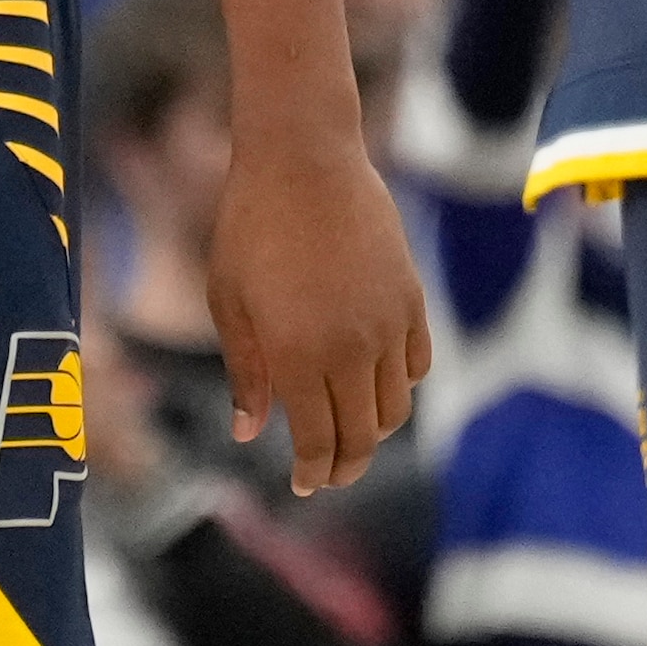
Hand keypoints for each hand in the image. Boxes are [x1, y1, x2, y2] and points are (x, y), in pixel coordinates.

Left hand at [206, 120, 431, 496]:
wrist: (304, 160)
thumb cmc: (250, 226)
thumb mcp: (229, 301)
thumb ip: (246, 371)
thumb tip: (248, 431)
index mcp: (299, 355)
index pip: (317, 440)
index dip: (313, 471)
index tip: (305, 485)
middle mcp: (351, 350)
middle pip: (361, 435)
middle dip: (345, 464)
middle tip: (328, 474)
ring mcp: (388, 325)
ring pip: (395, 407)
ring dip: (373, 430)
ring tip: (350, 434)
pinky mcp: (411, 299)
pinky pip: (417, 364)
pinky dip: (400, 386)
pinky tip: (376, 385)